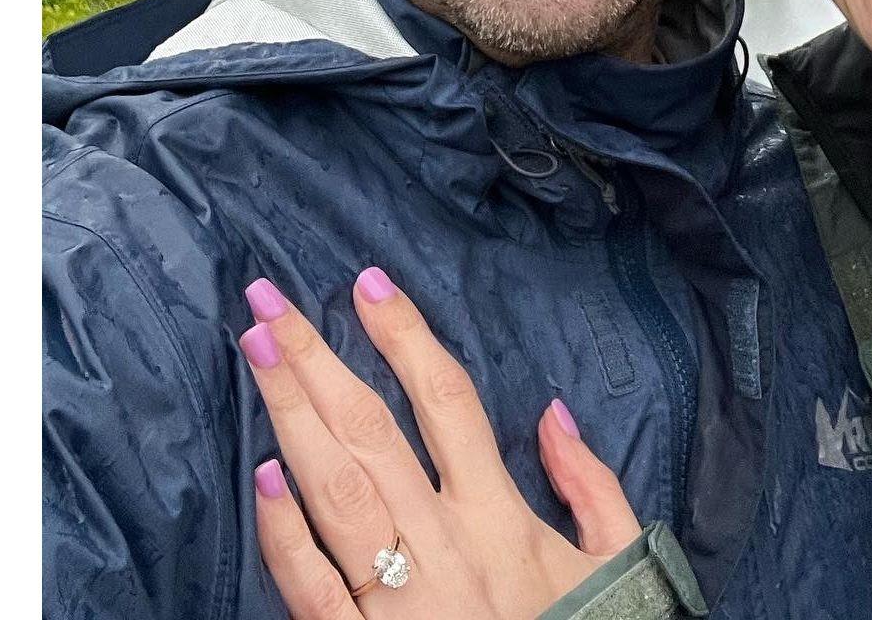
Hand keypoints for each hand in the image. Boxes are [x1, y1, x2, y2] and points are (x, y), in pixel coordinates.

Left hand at [238, 266, 641, 617]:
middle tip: (269, 302)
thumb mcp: (615, 561)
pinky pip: (314, 588)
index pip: (446, 401)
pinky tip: (262, 476)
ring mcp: (399, 600)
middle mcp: (444, 545)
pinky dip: (285, 532)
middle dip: (315, 360)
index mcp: (500, 516)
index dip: (405, 337)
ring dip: (290, 416)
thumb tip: (552, 414)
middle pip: (370, 432)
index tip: (368, 284)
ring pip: (335, 490)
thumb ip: (591, 485)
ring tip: (256, 353)